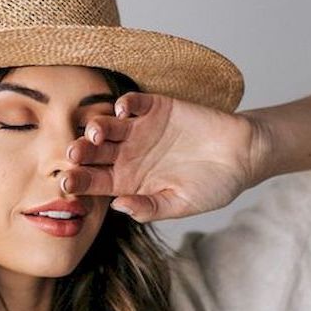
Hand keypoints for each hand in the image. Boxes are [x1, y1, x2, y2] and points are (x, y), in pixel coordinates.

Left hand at [62, 92, 268, 221]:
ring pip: (108, 126)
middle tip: (73, 155)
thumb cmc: (213, 186)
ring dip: (97, 127)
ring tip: (96, 133)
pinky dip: (126, 103)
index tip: (67, 184)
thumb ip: (150, 208)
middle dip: (81, 153)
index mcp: (128, 181)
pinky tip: (123, 111)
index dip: (80, 182)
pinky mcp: (156, 108)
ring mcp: (140, 130)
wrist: (243, 156)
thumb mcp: (182, 204)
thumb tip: (119, 207)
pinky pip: (134, 103)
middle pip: (95, 153)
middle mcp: (127, 155)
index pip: (95, 182)